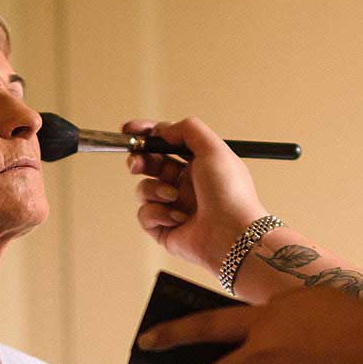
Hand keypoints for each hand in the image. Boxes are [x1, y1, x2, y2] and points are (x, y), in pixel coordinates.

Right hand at [124, 117, 267, 276]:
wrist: (233, 234)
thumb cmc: (231, 194)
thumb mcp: (214, 149)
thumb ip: (188, 129)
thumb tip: (164, 130)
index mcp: (199, 164)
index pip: (167, 142)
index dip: (147, 135)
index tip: (130, 130)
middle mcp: (186, 184)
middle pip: (151, 164)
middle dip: (139, 160)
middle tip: (135, 162)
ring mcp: (174, 206)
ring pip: (144, 189)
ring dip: (154, 190)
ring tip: (173, 196)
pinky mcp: (165, 228)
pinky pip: (145, 214)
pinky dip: (158, 213)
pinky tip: (178, 218)